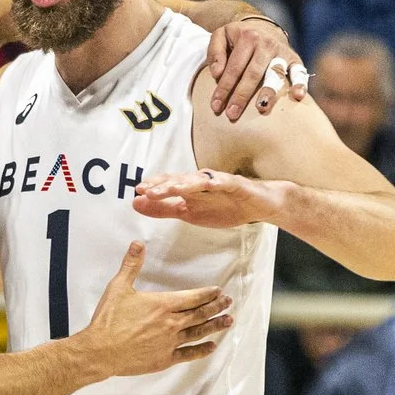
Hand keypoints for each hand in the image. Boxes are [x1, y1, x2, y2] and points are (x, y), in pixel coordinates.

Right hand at [73, 242, 232, 376]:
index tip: (218, 291)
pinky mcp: (164, 359)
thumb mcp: (118, 287)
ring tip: (228, 321)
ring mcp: (169, 342)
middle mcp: (171, 323)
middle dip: (216, 307)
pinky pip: (188, 354)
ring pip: (198, 332)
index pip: (193, 297)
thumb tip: (138, 244)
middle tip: (228, 303)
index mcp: (162, 304)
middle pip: (200, 314)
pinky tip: (212, 347)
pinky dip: (202, 350)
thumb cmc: (109, 320)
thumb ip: (131, 265)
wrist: (100, 351)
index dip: (207, 293)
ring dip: (215, 326)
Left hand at [131, 168, 281, 230]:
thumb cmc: (224, 206)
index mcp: (189, 189)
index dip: (154, 187)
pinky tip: (210, 184)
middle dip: (163, 185)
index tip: (138, 191)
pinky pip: (225, 182)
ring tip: (170, 189)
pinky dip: (217, 182)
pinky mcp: (236, 184)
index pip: (169, 184)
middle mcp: (201, 182)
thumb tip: (136, 203)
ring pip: (198, 180)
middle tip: (146, 189)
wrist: (258, 205)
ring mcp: (218, 181)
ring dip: (184, 184)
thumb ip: (163, 209)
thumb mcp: (190, 213)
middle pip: (180, 180)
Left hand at [203, 16, 305, 120]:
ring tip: (261, 107)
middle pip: (253, 74)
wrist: (263, 27)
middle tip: (232, 114)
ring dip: (268, 92)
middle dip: (241, 95)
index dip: (223, 88)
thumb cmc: (238, 37)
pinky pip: (299, 71)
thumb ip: (215, 52)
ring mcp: (282, 52)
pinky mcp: (294, 58)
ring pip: (275, 74)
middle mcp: (266, 44)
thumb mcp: (221, 35)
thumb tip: (217, 73)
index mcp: (248, 37)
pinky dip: (301, 83)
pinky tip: (298, 96)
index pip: (234, 67)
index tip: (215, 106)